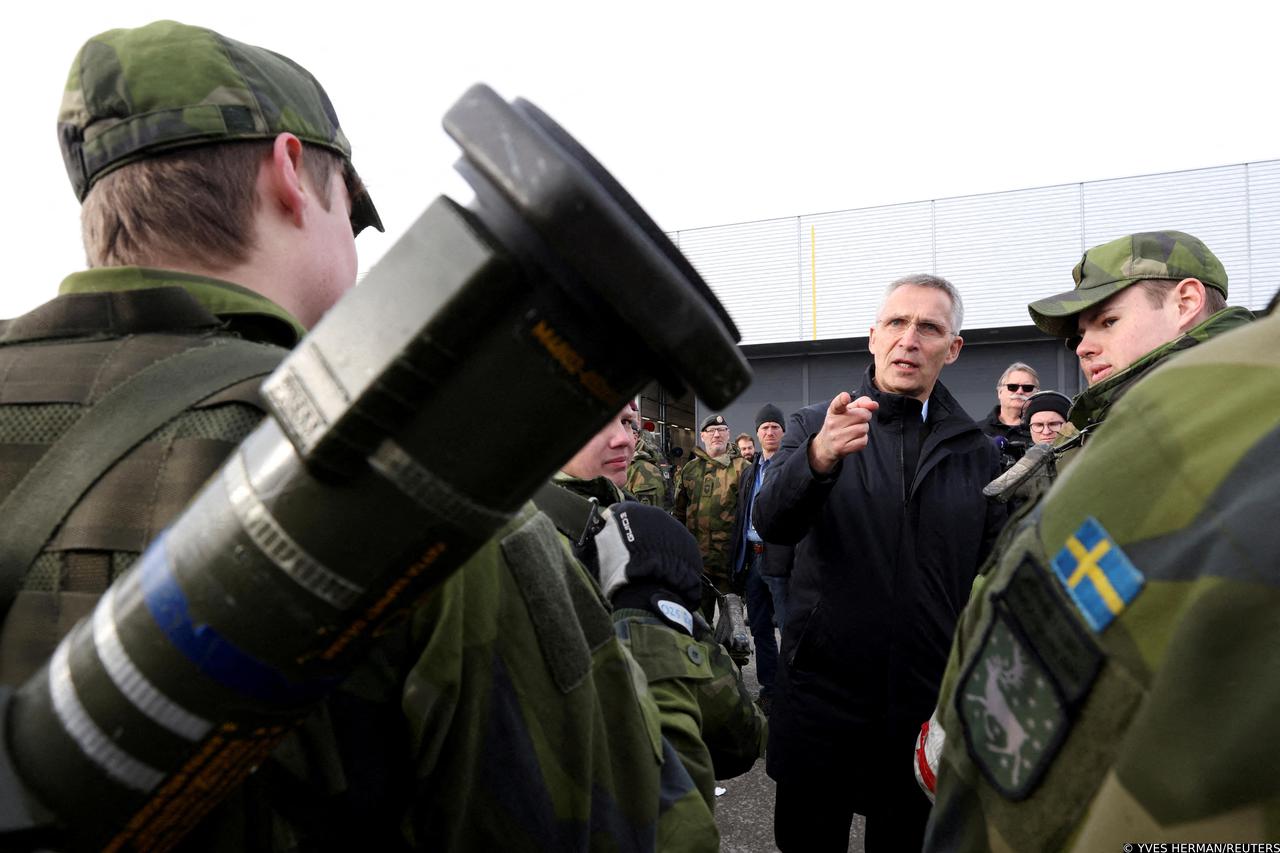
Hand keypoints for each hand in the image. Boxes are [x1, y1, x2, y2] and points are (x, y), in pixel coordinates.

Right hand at [592, 501, 702, 632]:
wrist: (648, 594)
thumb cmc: (615, 575)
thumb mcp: (591, 556)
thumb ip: (586, 541)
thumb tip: (578, 536)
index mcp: (628, 511)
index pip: (619, 514)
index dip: (615, 532)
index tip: (614, 548)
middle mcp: (653, 512)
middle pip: (643, 525)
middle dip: (638, 540)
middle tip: (632, 562)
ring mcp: (674, 527)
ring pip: (662, 536)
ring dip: (656, 549)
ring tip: (650, 572)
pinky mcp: (689, 544)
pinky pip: (678, 549)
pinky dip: (672, 559)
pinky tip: (664, 575)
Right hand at [808, 392, 878, 474]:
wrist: (826, 445)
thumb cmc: (840, 424)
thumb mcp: (847, 410)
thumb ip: (862, 403)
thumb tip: (874, 405)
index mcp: (834, 411)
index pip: (838, 403)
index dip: (843, 399)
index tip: (846, 397)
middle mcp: (833, 423)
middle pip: (862, 415)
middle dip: (865, 416)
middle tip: (858, 420)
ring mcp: (836, 436)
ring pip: (864, 429)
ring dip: (864, 429)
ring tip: (854, 430)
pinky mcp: (842, 448)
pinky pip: (863, 441)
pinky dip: (862, 440)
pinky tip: (854, 439)